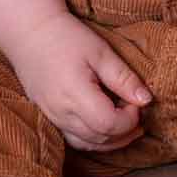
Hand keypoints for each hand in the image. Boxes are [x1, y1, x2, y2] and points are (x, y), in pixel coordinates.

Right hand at [8, 10, 151, 151]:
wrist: (30, 33)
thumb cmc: (67, 37)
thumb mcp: (101, 52)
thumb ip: (123, 78)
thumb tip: (146, 100)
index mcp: (75, 94)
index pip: (108, 124)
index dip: (129, 119)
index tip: (138, 103)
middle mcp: (61, 112)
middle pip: (99, 138)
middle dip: (125, 132)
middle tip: (139, 114)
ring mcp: (52, 117)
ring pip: (86, 143)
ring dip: (111, 140)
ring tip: (128, 125)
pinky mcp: (48, 117)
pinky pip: (73, 139)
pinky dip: (94, 138)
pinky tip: (105, 126)